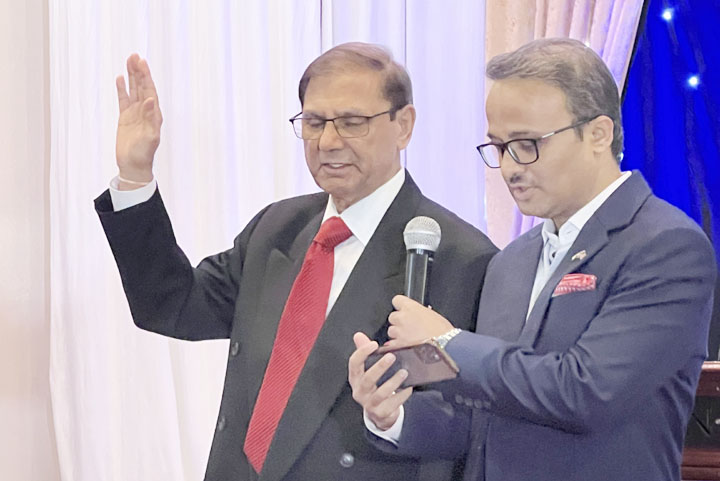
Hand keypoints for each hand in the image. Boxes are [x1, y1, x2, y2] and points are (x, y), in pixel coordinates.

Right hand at [115, 54, 162, 186]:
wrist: (133, 166)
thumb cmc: (144, 154)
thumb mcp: (150, 136)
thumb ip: (151, 118)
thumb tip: (150, 100)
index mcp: (154, 114)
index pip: (150, 91)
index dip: (146, 77)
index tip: (142, 63)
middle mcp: (146, 111)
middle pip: (142, 87)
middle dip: (139, 72)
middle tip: (135, 56)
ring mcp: (135, 113)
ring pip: (133, 90)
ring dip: (132, 76)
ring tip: (129, 61)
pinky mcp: (125, 118)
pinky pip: (123, 100)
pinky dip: (122, 89)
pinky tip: (121, 78)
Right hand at [348, 332, 412, 430]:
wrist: (378, 413)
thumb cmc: (373, 388)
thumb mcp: (367, 371)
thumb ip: (365, 353)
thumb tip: (358, 335)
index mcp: (355, 379)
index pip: (354, 364)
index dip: (362, 353)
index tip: (374, 344)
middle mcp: (359, 392)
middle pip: (367, 379)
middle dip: (379, 367)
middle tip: (391, 356)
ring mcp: (369, 404)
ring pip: (380, 393)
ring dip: (393, 382)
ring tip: (404, 372)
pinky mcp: (380, 413)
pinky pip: (392, 404)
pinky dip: (401, 395)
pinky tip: (409, 387)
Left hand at [385, 295, 453, 347]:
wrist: (444, 345)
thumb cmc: (442, 330)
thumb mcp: (432, 314)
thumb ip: (419, 312)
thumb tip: (416, 314)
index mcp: (410, 307)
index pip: (396, 300)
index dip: (400, 306)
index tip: (403, 309)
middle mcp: (402, 318)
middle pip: (392, 317)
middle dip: (398, 321)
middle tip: (408, 326)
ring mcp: (399, 332)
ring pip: (391, 331)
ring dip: (397, 333)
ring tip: (409, 337)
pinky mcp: (398, 344)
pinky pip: (391, 344)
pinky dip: (396, 344)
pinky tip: (404, 345)